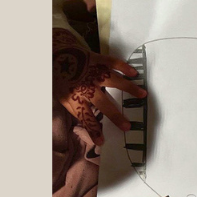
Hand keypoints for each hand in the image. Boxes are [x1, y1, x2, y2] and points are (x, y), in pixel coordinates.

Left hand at [54, 28, 145, 145]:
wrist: (54, 54)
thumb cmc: (60, 79)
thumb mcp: (62, 97)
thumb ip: (75, 109)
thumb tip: (88, 124)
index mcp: (75, 97)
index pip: (85, 116)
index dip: (93, 129)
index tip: (101, 141)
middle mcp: (86, 86)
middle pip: (103, 103)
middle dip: (115, 116)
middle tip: (127, 127)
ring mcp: (93, 72)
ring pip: (114, 81)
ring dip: (129, 88)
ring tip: (143, 95)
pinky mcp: (97, 60)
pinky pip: (113, 63)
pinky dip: (124, 67)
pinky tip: (134, 73)